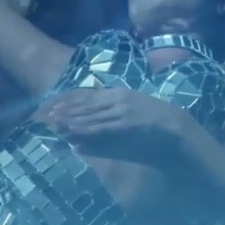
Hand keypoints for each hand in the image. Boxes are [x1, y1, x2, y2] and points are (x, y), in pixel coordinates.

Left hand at [49, 87, 184, 136]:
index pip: (90, 96)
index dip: (72, 102)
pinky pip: (100, 127)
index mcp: (120, 92)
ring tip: (55, 123)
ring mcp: (121, 111)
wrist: (175, 125)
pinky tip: (73, 132)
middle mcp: (118, 99)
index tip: (57, 106)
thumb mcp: (135, 101)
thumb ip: (116, 101)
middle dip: (67, 110)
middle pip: (87, 105)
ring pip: (90, 116)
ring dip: (72, 120)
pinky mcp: (124, 124)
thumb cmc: (157, 115)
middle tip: (49, 115)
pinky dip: (85, 130)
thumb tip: (98, 94)